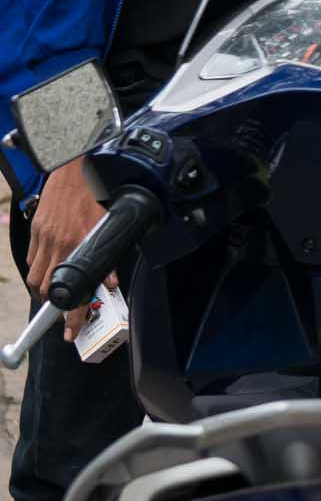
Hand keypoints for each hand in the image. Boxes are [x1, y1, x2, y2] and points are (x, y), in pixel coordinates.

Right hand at [26, 158, 112, 338]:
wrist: (74, 168)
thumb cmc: (94, 194)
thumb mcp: (108, 224)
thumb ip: (109, 256)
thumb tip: (110, 282)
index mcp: (78, 245)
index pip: (73, 290)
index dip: (72, 316)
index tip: (70, 332)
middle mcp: (58, 244)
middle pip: (46, 288)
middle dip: (52, 307)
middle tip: (62, 315)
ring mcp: (43, 237)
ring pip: (35, 276)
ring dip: (43, 290)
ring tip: (53, 297)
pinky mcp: (35, 230)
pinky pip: (32, 258)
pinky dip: (38, 269)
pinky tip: (47, 271)